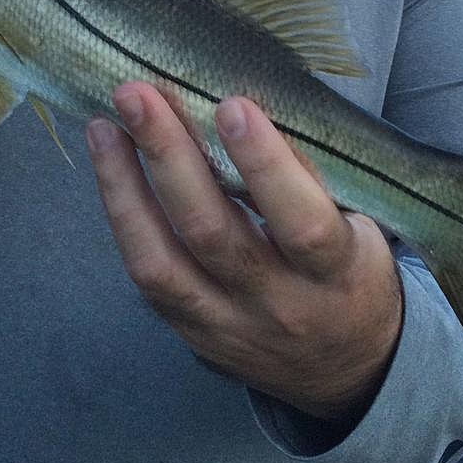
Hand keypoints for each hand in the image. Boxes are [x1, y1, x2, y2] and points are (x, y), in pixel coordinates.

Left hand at [86, 82, 402, 422]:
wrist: (345, 366)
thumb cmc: (349, 269)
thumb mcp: (359, 226)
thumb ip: (312, 181)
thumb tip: (246, 106)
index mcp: (335, 275)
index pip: (302, 225)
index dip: (266, 165)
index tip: (232, 105)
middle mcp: (278, 307)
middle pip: (212, 235)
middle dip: (169, 157)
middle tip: (138, 96)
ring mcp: (227, 327)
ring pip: (161, 264)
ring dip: (124, 188)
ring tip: (104, 127)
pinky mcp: (191, 334)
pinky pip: (147, 277)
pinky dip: (123, 216)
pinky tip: (109, 165)